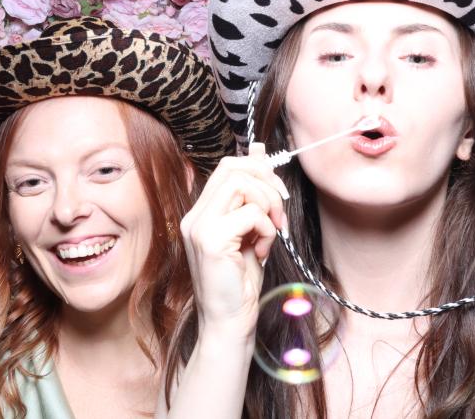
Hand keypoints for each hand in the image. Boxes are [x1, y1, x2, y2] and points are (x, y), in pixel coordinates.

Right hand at [180, 143, 288, 338]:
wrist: (229, 323)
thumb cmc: (240, 282)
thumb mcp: (251, 231)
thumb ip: (253, 196)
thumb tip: (260, 152)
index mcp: (201, 213)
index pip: (227, 167)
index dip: (258, 170)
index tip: (278, 193)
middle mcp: (195, 217)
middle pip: (232, 168)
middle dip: (266, 182)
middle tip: (279, 210)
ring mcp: (199, 228)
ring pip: (241, 185)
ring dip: (268, 205)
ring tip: (270, 233)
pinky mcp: (211, 241)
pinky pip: (250, 213)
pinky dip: (266, 228)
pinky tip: (261, 251)